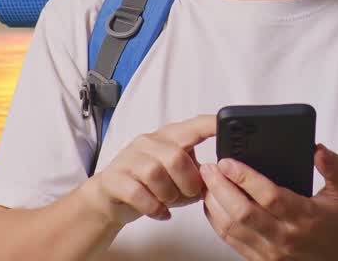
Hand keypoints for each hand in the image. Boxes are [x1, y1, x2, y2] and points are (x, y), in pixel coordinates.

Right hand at [82, 113, 215, 226]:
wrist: (111, 198)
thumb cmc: (152, 186)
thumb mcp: (180, 176)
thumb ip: (200, 173)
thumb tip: (222, 178)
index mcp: (169, 136)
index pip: (193, 126)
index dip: (210, 125)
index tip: (227, 126)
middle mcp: (149, 142)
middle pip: (176, 156)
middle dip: (188, 181)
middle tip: (190, 194)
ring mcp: (129, 158)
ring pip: (156, 173)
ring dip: (169, 194)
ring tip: (170, 202)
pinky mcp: (115, 178)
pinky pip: (137, 193)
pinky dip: (153, 207)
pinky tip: (160, 212)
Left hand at [200, 142, 337, 260]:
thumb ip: (335, 167)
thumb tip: (318, 150)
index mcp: (305, 216)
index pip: (269, 196)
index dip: (245, 178)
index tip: (228, 162)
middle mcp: (285, 236)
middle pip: (243, 212)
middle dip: (221, 187)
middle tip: (209, 167)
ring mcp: (271, 251)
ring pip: (232, 227)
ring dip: (214, 203)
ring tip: (207, 182)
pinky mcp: (260, 259)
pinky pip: (231, 240)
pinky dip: (216, 221)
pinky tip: (213, 204)